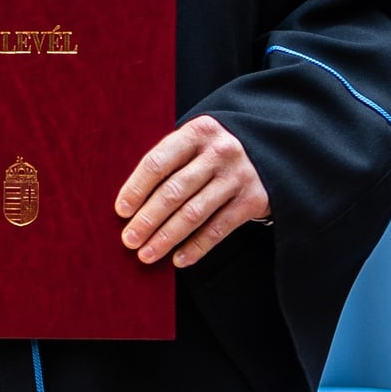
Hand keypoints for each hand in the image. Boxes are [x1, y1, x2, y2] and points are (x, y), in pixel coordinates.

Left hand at [116, 115, 270, 269]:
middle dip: (148, 219)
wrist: (269, 150)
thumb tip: (129, 204)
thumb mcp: (195, 143)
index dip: (136, 188)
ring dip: (166, 237)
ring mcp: (238, 176)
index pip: (158, 162)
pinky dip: (196, 247)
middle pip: (174, 191)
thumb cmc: (214, 151)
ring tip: (147, 254)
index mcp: (197, 131)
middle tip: (129, 240)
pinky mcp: (253, 200)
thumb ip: (168, 162)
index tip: (121, 211)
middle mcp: (220, 151)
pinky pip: (218, 229)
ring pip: (194, 213)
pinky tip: (178, 260)